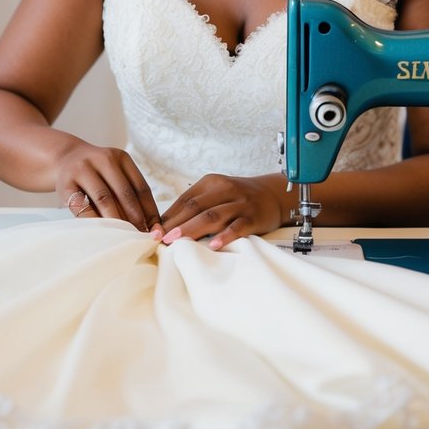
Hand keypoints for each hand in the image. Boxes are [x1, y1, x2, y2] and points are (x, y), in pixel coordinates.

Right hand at [56, 144, 162, 233]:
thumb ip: (131, 193)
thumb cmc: (97, 174)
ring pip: (104, 199)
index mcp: (121, 157)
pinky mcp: (65, 184)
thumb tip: (150, 225)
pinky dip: (94, 220)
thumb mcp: (115, 174)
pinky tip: (103, 232)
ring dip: (117, 221)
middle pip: (124, 193)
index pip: (141, 188)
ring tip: (125, 237)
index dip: (150, 211)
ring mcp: (82, 169)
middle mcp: (103, 159)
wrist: (63, 159)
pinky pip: (83, 206)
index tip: (156, 230)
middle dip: (136, 218)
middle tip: (142, 237)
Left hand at [158, 173, 288, 249]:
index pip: (185, 200)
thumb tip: (166, 226)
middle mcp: (225, 189)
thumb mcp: (217, 194)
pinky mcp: (253, 217)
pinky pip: (238, 226)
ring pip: (213, 216)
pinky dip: (225, 236)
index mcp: (211, 183)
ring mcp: (240, 203)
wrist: (274, 194)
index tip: (154, 232)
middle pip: (195, 207)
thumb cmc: (238, 198)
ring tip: (177, 241)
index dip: (168, 216)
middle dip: (176, 224)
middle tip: (160, 238)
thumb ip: (196, 206)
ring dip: (192, 229)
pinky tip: (215, 245)